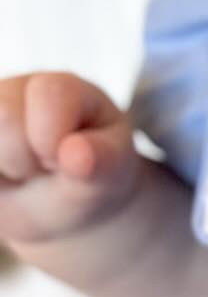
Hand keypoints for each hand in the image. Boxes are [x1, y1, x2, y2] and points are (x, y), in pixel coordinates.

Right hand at [0, 72, 141, 249]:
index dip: (52, 138)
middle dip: (22, 158)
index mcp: (63, 88)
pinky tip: (2, 179)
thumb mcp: (108, 177)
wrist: (59, 208)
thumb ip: (99, 164)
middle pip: (3, 114)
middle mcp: (16, 89)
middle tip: (41, 168)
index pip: (48, 94)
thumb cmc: (88, 181)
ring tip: (19, 173)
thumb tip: (75, 154)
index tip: (63, 161)